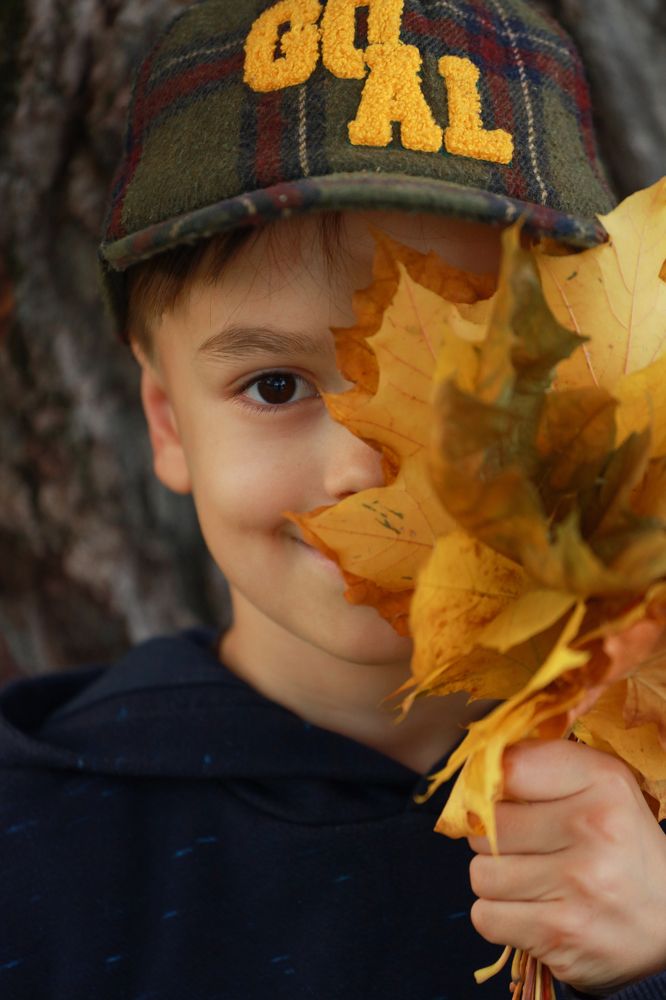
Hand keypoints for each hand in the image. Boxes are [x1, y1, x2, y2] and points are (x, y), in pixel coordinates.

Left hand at [467, 739, 665, 994]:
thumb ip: (542, 766)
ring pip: (480, 873)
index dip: (491, 783)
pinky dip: (499, 917)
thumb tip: (476, 769)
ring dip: (496, 880)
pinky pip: (486, 917)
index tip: (500, 796)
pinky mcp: (561, 935)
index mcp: (603, 782)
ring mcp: (578, 886)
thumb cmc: (622, 847)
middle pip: (487, 823)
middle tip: (522, 845)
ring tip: (531, 880)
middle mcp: (594, 829)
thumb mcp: (601, 788)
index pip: (508, 767)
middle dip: (492, 836)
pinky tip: (531, 910)